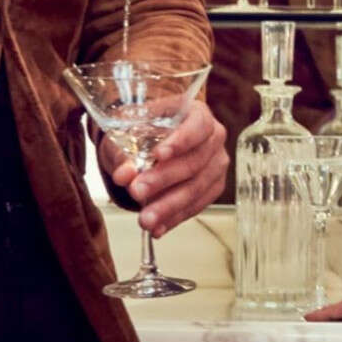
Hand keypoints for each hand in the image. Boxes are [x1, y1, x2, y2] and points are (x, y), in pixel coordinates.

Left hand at [100, 101, 228, 238]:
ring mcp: (217, 163)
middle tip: (136, 191)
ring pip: (197, 187)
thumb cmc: (142, 131)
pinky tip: (157, 228)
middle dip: (164, 179)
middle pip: (195, 160)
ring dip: (170, 205)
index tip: (157, 155)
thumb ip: (125, 152)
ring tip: (145, 219)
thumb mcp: (127, 133)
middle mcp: (215, 136)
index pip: (197, 125)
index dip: (180, 141)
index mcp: (198, 113)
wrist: (150, 143)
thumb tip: (124, 175)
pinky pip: (198, 205)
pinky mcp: (214, 186)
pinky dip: (176, 217)